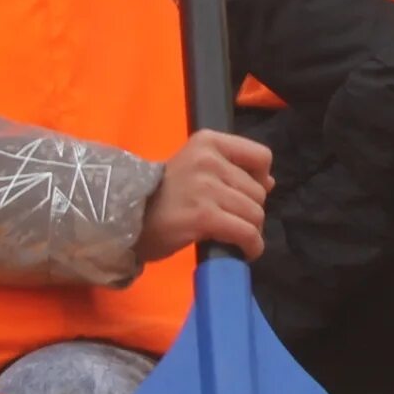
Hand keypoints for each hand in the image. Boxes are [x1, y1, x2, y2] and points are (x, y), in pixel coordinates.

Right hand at [135, 130, 273, 260]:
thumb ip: (231, 170)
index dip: (260, 179)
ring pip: (255, 213)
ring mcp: (205, 187)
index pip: (261, 156)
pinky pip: (245, 232)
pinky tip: (245, 252)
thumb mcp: (196, 169)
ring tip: (236, 238)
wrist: (123, 218)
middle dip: (251, 211)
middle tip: (233, 222)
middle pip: (258, 191)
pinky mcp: (203, 216)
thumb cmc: (162, 196)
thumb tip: (269, 183)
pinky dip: (251, 246)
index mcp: (209, 141)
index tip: (246, 193)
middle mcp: (209, 159)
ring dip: (251, 231)